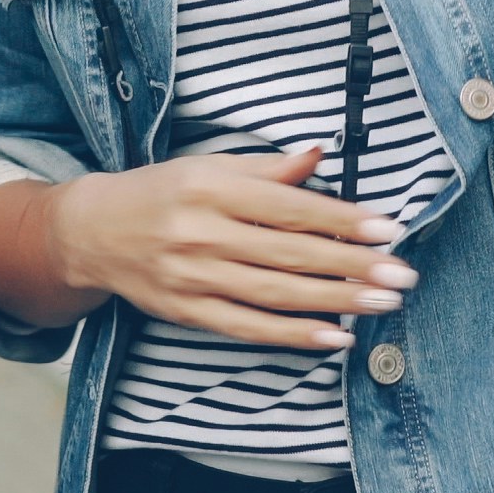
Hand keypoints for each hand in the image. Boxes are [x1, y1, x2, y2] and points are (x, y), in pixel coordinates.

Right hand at [45, 146, 415, 349]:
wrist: (93, 231)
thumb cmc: (162, 192)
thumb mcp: (211, 166)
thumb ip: (268, 168)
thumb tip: (320, 155)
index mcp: (212, 187)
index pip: (289, 206)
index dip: (341, 220)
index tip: (387, 230)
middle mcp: (202, 232)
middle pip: (288, 254)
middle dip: (351, 267)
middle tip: (401, 275)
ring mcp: (193, 276)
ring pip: (275, 295)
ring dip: (335, 302)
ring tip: (382, 304)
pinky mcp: (187, 312)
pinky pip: (248, 328)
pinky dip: (293, 336)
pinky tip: (335, 337)